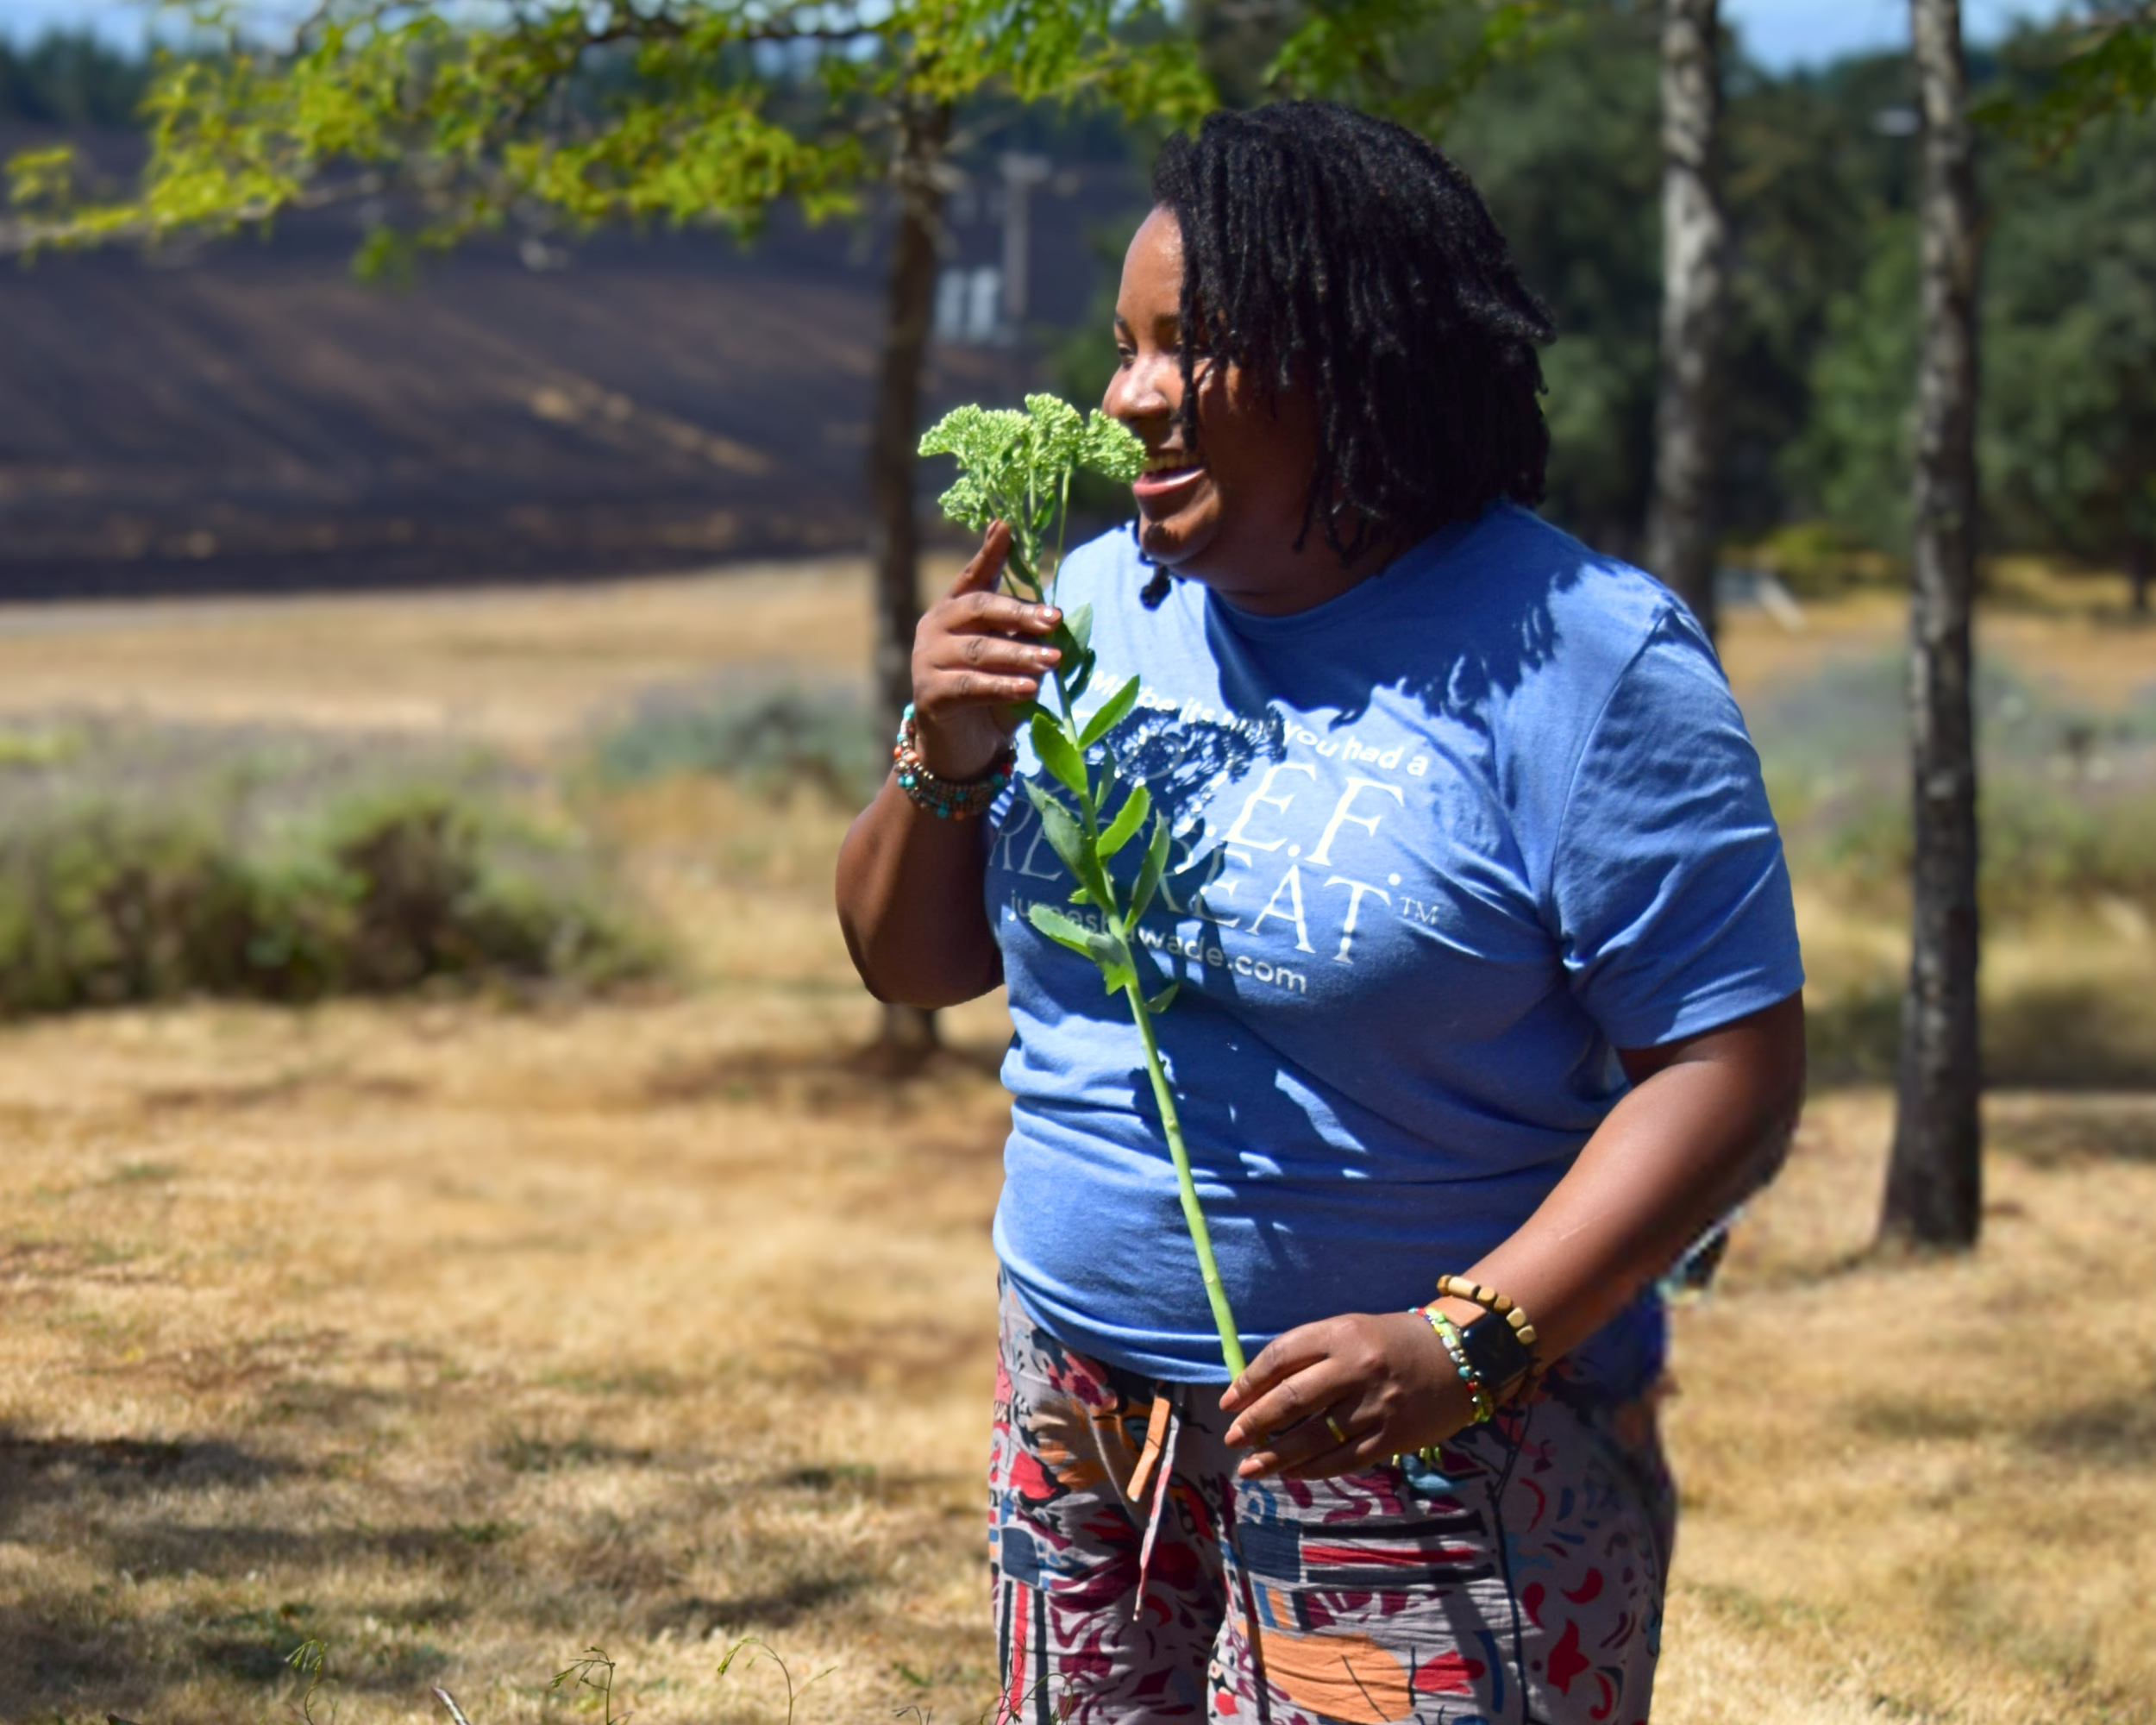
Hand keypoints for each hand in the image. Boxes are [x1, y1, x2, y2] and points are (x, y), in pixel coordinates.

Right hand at [910, 521, 1063, 781]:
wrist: (961, 750)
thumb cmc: (992, 698)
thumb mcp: (1012, 661)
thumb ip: (1024, 637)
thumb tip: (1057, 618)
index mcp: (955, 610)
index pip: (974, 576)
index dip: (989, 552)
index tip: (1005, 526)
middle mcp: (935, 627)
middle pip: (980, 609)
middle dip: (1021, 614)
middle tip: (1055, 619)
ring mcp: (927, 660)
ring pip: (980, 650)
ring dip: (1020, 655)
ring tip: (1053, 660)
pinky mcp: (929, 694)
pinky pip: (971, 686)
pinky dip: (1003, 687)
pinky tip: (1030, 689)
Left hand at [1219, 1310, 1473, 1479]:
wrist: (1462, 1358)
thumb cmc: (1395, 1342)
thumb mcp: (1351, 1331)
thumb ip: (1311, 1354)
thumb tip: (1260, 1389)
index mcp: (1342, 1333)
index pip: (1282, 1356)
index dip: (1249, 1381)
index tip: (1229, 1401)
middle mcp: (1357, 1368)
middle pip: (1292, 1399)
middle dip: (1255, 1422)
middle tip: (1233, 1437)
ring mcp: (1375, 1406)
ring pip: (1314, 1437)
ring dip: (1276, 1456)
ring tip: (1250, 1468)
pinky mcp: (1392, 1437)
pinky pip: (1343, 1459)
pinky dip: (1312, 1469)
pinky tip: (1292, 1473)